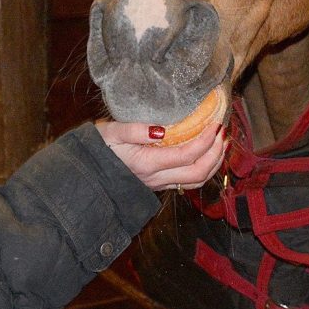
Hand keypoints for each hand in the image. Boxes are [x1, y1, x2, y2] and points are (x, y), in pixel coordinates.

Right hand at [96, 119, 224, 191]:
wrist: (87, 171)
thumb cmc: (97, 147)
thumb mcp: (111, 132)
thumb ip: (134, 130)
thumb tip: (161, 129)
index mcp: (147, 164)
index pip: (188, 155)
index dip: (206, 140)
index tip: (215, 123)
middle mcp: (156, 178)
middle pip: (199, 172)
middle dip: (216, 153)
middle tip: (222, 132)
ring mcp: (158, 184)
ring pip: (196, 181)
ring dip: (214, 163)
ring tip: (220, 143)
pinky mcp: (159, 185)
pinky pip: (188, 181)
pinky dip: (204, 168)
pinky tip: (206, 154)